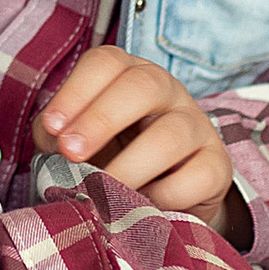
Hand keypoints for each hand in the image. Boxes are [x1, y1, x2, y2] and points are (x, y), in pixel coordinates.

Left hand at [34, 42, 239, 222]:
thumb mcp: (81, 138)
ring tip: (100, 193)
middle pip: (142, 86)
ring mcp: (196, 126)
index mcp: (128, 74)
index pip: (105, 63)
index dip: (75, 93)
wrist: (168, 193)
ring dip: (129, 167)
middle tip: (71, 154)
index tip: (52, 130)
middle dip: (101, 119)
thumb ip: (58, 134)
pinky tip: (141, 206)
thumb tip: (51, 142)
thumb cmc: (114, 155)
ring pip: (171, 136)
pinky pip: (196, 177)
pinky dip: (164, 196)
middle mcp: (166, 91)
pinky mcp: (217, 165)